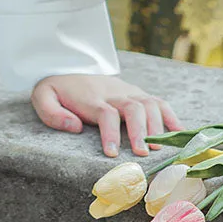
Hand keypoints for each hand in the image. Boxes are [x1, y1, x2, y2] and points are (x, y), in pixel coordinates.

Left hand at [30, 73, 183, 157]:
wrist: (69, 67)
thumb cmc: (57, 91)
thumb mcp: (42, 97)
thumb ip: (52, 113)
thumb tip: (76, 127)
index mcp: (91, 97)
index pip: (105, 113)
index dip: (110, 133)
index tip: (110, 154)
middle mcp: (113, 93)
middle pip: (133, 107)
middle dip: (140, 131)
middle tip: (142, 154)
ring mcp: (128, 91)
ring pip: (149, 103)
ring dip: (158, 125)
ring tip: (159, 148)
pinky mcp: (137, 93)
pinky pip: (159, 102)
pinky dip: (171, 117)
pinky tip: (180, 134)